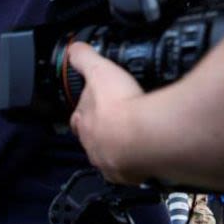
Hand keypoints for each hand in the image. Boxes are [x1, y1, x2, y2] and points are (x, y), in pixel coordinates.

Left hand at [67, 42, 146, 183]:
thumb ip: (85, 59)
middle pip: (95, 140)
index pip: (79, 118)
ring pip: (111, 157)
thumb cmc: (120, 106)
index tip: (96, 108)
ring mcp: (110, 162)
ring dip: (121, 150)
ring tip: (136, 141)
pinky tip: (149, 156)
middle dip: (104, 133)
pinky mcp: (129, 174)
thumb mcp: (99, 71)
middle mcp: (93, 145)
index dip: (87, 112)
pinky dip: (139, 164)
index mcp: (84, 122)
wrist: (142, 136)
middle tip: (120, 125)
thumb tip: (74, 49)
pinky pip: (131, 172)